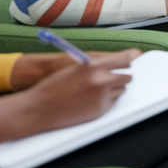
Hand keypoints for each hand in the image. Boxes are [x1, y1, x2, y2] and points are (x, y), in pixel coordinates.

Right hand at [0, 49, 141, 148]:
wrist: (40, 108)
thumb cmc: (55, 85)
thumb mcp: (77, 66)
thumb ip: (99, 62)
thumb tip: (125, 58)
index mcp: (94, 66)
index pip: (125, 60)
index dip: (126, 60)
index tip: (127, 61)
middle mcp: (102, 81)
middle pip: (127, 76)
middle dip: (121, 76)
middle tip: (111, 77)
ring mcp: (102, 97)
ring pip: (122, 90)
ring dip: (114, 88)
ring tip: (96, 89)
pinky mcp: (101, 110)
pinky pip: (113, 102)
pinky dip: (107, 100)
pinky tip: (91, 99)